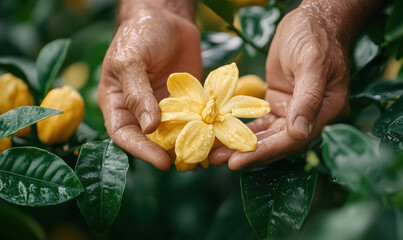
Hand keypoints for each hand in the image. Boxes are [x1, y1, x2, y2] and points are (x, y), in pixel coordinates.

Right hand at [98, 4, 201, 169]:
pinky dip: (203, 129)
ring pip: (174, 133)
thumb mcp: (130, 60)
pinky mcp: (186, 101)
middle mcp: (140, 110)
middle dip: (167, 152)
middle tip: (188, 162)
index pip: (124, 135)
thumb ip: (137, 93)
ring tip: (205, 156)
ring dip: (188, 144)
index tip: (161, 162)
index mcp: (118, 103)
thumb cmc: (140, 34)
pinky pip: (193, 119)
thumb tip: (148, 127)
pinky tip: (216, 137)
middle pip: (150, 140)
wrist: (167, 17)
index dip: (140, 150)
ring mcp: (164, 107)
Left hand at [210, 5, 349, 169]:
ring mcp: (293, 112)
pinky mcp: (278, 105)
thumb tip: (299, 133)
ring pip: (266, 136)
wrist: (311, 20)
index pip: (292, 141)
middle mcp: (310, 117)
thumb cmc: (315, 37)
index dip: (264, 153)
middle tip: (215, 160)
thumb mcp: (312, 63)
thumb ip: (308, 98)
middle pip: (276, 143)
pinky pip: (260, 123)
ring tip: (213, 153)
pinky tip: (222, 134)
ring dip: (240, 144)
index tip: (236, 162)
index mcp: (326, 112)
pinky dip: (242, 129)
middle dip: (246, 153)